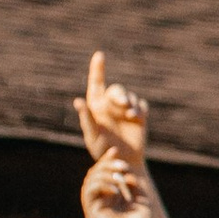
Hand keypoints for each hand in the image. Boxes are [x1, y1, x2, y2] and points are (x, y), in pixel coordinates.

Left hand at [74, 51, 150, 169]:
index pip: (96, 83)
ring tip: (130, 115)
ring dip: (130, 104)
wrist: (123, 162)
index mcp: (96, 106)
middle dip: (120, 95)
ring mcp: (126, 110)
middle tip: (123, 104)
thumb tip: (77, 101)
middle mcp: (110, 105)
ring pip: (130, 97)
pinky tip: (136, 118)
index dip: (98, 69)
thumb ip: (86, 118)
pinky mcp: (139, 116)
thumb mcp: (92, 135)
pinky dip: (139, 109)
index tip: (100, 55)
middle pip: (116, 90)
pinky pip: (141, 106)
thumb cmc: (103, 150)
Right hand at [82, 150, 155, 217]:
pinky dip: (102, 186)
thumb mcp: (141, 198)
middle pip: (95, 173)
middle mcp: (100, 199)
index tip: (116, 151)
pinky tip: (116, 190)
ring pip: (90, 180)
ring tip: (121, 177)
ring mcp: (94, 205)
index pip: (103, 173)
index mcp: (110, 195)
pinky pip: (89, 191)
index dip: (107, 160)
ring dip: (104, 173)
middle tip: (123, 166)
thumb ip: (132, 183)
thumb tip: (125, 170)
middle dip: (107, 165)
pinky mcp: (91, 211)